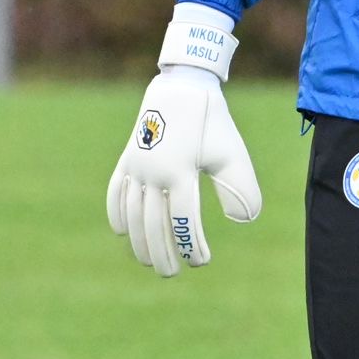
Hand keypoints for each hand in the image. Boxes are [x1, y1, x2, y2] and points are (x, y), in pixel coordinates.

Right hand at [105, 65, 261, 276]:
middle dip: (163, 252)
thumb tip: (243, 220)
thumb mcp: (232, 153)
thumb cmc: (213, 123)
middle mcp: (153, 171)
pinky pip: (115, 191)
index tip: (200, 261)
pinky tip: (122, 231)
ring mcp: (136, 165)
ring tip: (150, 261)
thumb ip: (241, 188)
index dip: (190, 244)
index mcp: (181, 171)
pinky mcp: (127, 158)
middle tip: (172, 272)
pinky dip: (116, 212)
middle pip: (154, 223)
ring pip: (133, 213)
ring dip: (139, 241)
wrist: (182, 86)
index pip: (182, 220)